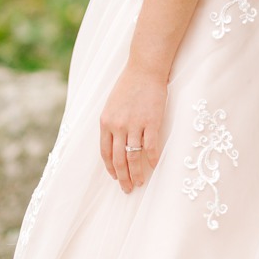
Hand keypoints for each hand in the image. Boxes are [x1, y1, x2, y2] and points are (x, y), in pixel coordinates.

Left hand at [99, 63, 165, 192]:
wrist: (145, 69)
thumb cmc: (129, 85)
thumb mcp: (112, 105)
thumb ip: (112, 124)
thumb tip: (115, 142)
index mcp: (105, 123)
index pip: (105, 153)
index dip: (110, 168)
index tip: (115, 177)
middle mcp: (118, 126)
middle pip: (118, 159)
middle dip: (122, 177)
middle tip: (127, 189)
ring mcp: (135, 124)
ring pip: (133, 156)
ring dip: (136, 172)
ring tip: (139, 182)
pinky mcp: (151, 121)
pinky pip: (150, 145)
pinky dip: (152, 158)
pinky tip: (154, 165)